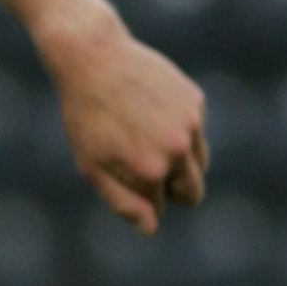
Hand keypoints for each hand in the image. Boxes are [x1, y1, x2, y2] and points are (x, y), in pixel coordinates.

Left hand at [43, 0, 207, 235]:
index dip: (143, 196)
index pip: (162, 206)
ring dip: (179, 159)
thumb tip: (152, 228)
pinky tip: (149, 107)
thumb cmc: (86, 116)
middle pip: (193, 191)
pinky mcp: (195, 100)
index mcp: (152, 171)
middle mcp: (178, 148)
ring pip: (199, 161)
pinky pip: (194, 129)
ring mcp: (190, 122)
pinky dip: (178, 127)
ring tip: (144, 135)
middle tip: (142, 164)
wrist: (94, 56)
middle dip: (174, 188)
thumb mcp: (92, 166)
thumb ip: (123, 203)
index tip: (123, 173)